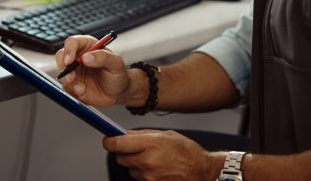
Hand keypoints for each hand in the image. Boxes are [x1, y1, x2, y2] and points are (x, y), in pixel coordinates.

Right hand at [55, 35, 129, 106]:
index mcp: (88, 46)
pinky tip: (82, 92)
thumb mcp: (116, 63)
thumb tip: (86, 57)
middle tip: (71, 76)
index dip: (69, 50)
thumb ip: (103, 57)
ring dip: (69, 82)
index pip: (73, 42)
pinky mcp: (73, 85)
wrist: (119, 92)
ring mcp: (75, 72)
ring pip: (62, 73)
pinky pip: (67, 88)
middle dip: (63, 66)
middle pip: (61, 56)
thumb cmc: (118, 74)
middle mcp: (78, 57)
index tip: (70, 60)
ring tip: (80, 88)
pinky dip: (72, 91)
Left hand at [103, 129, 219, 179]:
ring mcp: (148, 177)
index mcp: (149, 144)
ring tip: (152, 159)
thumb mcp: (164, 134)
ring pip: (130, 169)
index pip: (117, 144)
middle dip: (124, 152)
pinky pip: (139, 179)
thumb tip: (125, 134)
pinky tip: (156, 168)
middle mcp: (146, 162)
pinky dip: (143, 173)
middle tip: (135, 148)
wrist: (202, 172)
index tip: (108, 138)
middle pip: (120, 158)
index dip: (109, 141)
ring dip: (135, 164)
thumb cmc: (186, 151)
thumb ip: (142, 135)